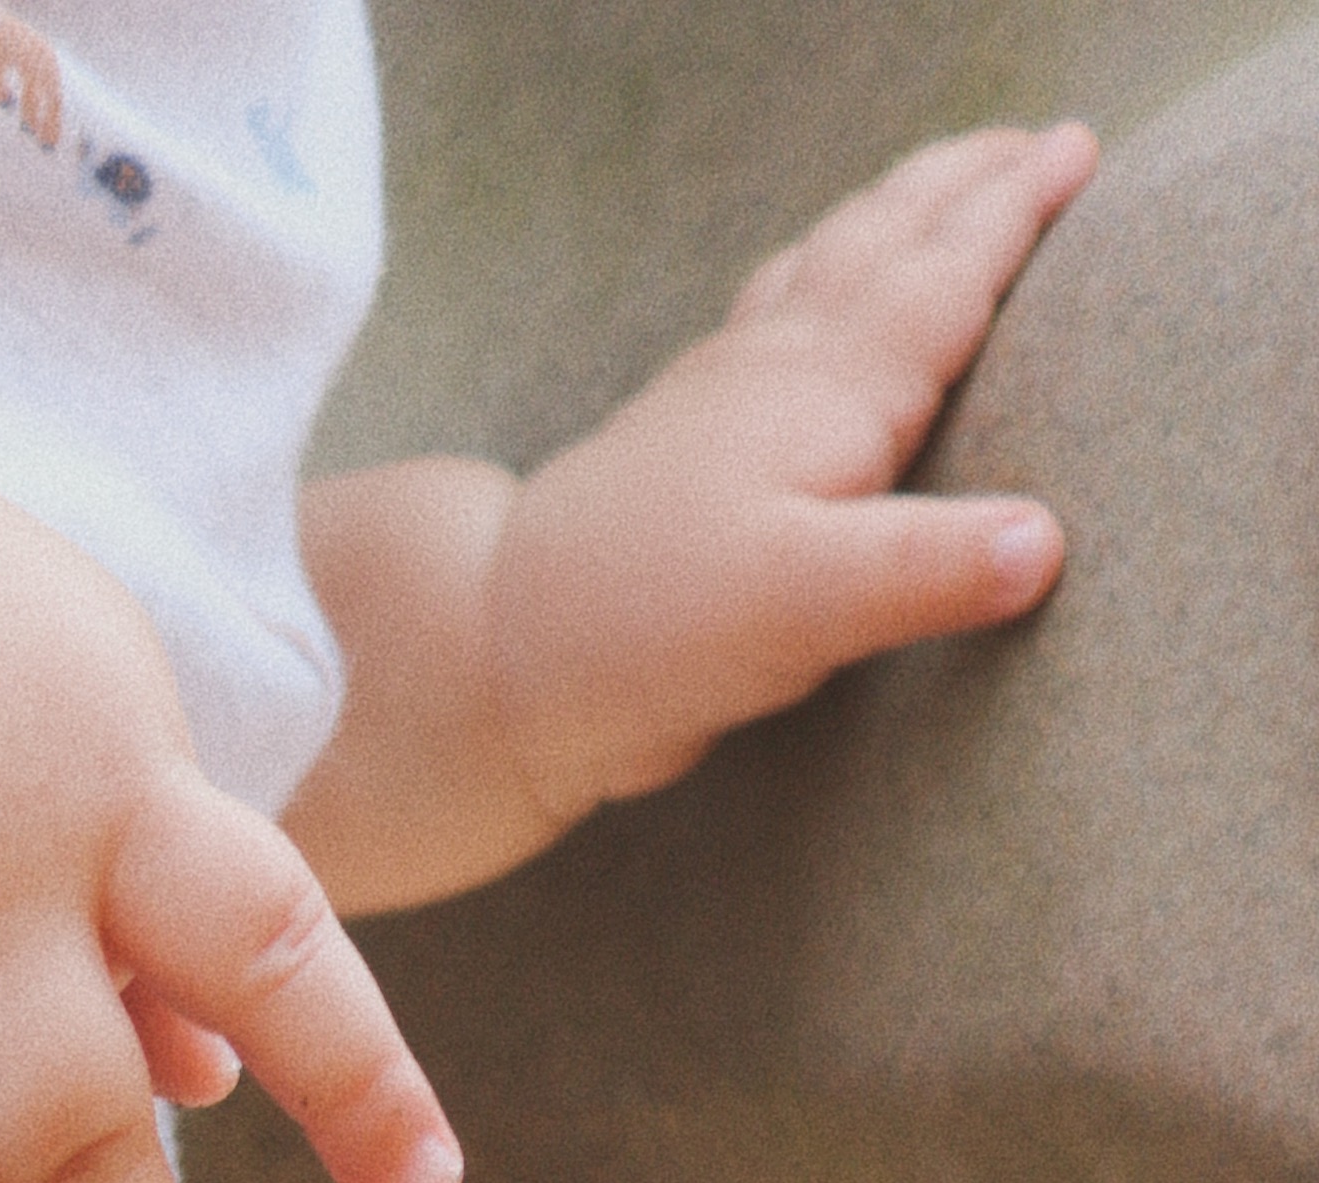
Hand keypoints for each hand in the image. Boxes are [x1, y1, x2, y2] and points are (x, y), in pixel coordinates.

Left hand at [490, 122, 1098, 825]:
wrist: (500, 649)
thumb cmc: (651, 629)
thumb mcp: (806, 612)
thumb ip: (927, 572)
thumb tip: (1047, 541)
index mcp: (831, 389)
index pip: (947, 273)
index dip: (1016, 209)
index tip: (1075, 149)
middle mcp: (779, 367)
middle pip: (887, 241)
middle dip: (964, 185)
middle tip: (1031, 140)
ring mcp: (722, 391)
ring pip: (826, 265)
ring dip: (891, 214)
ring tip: (938, 185)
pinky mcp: (680, 433)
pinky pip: (770, 315)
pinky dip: (815, 275)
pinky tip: (808, 290)